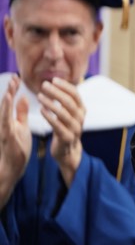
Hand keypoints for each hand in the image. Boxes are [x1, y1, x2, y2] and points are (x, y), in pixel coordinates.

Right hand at [0, 75, 30, 207]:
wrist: (12, 167)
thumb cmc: (17, 147)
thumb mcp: (21, 127)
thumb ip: (20, 113)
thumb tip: (22, 98)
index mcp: (8, 120)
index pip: (10, 102)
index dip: (13, 89)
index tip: (17, 77)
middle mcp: (3, 124)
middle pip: (5, 104)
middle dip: (9, 90)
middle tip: (14, 77)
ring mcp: (3, 131)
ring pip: (3, 113)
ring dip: (7, 100)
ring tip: (11, 88)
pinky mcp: (5, 137)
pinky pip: (5, 123)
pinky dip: (6, 112)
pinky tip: (9, 103)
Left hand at [38, 78, 85, 187]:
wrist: (68, 151)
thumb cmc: (65, 128)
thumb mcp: (70, 114)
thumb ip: (66, 101)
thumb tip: (58, 83)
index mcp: (82, 110)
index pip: (76, 94)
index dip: (65, 86)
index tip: (53, 80)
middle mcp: (80, 118)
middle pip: (69, 102)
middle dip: (56, 92)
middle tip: (44, 85)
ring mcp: (75, 128)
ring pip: (63, 113)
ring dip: (51, 103)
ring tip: (40, 96)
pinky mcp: (67, 138)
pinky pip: (57, 125)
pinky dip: (49, 116)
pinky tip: (41, 110)